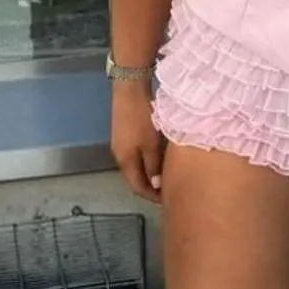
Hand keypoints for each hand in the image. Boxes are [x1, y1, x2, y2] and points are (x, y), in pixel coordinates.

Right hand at [111, 79, 164, 202]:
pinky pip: (136, 155)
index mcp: (124, 161)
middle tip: (169, 190)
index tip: (167, 200)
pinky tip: (158, 158)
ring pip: (136, 166)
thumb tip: (155, 185)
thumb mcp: (150, 145)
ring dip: (150, 173)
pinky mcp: (125, 133)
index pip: (137, 187)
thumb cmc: (141, 118)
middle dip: (151, 186)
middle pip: (135, 178)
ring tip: (166, 176)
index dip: (151, 196)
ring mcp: (121, 144)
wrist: (129, 88)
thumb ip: (153, 166)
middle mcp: (119, 155)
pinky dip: (147, 161)